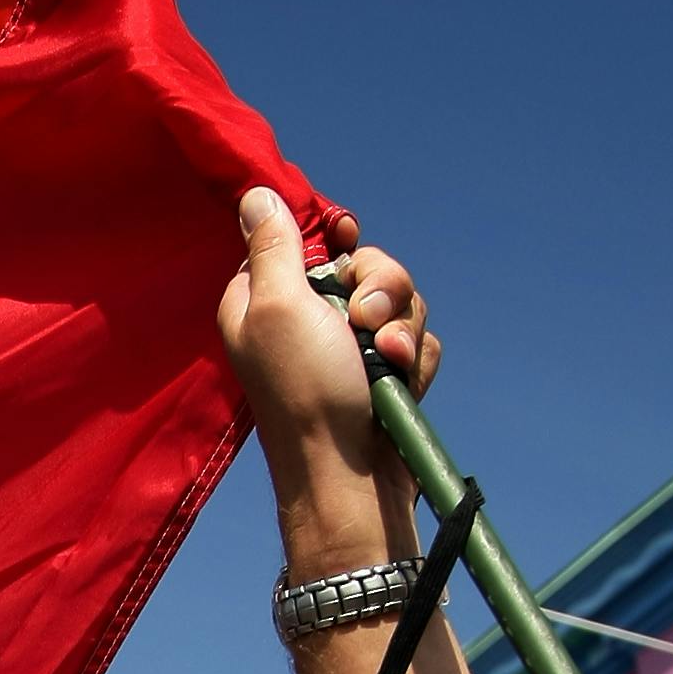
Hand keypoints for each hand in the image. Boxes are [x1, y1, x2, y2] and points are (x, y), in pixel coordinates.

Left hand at [217, 192, 438, 549]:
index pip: (306, 239)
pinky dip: (414, 361)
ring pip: (399, 301)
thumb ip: (273, 246)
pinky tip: (400, 385)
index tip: (347, 238)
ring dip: (402, 327)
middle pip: (364, 265)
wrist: (350, 480)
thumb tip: (255, 193)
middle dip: (381, 285)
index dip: (334, 239)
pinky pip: (416, 342)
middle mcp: (306, 321)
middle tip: (366, 318)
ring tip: (387, 361)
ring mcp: (348, 350)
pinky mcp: (383, 376)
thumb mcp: (278, 306)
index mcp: (266, 299)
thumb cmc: (305, 394)